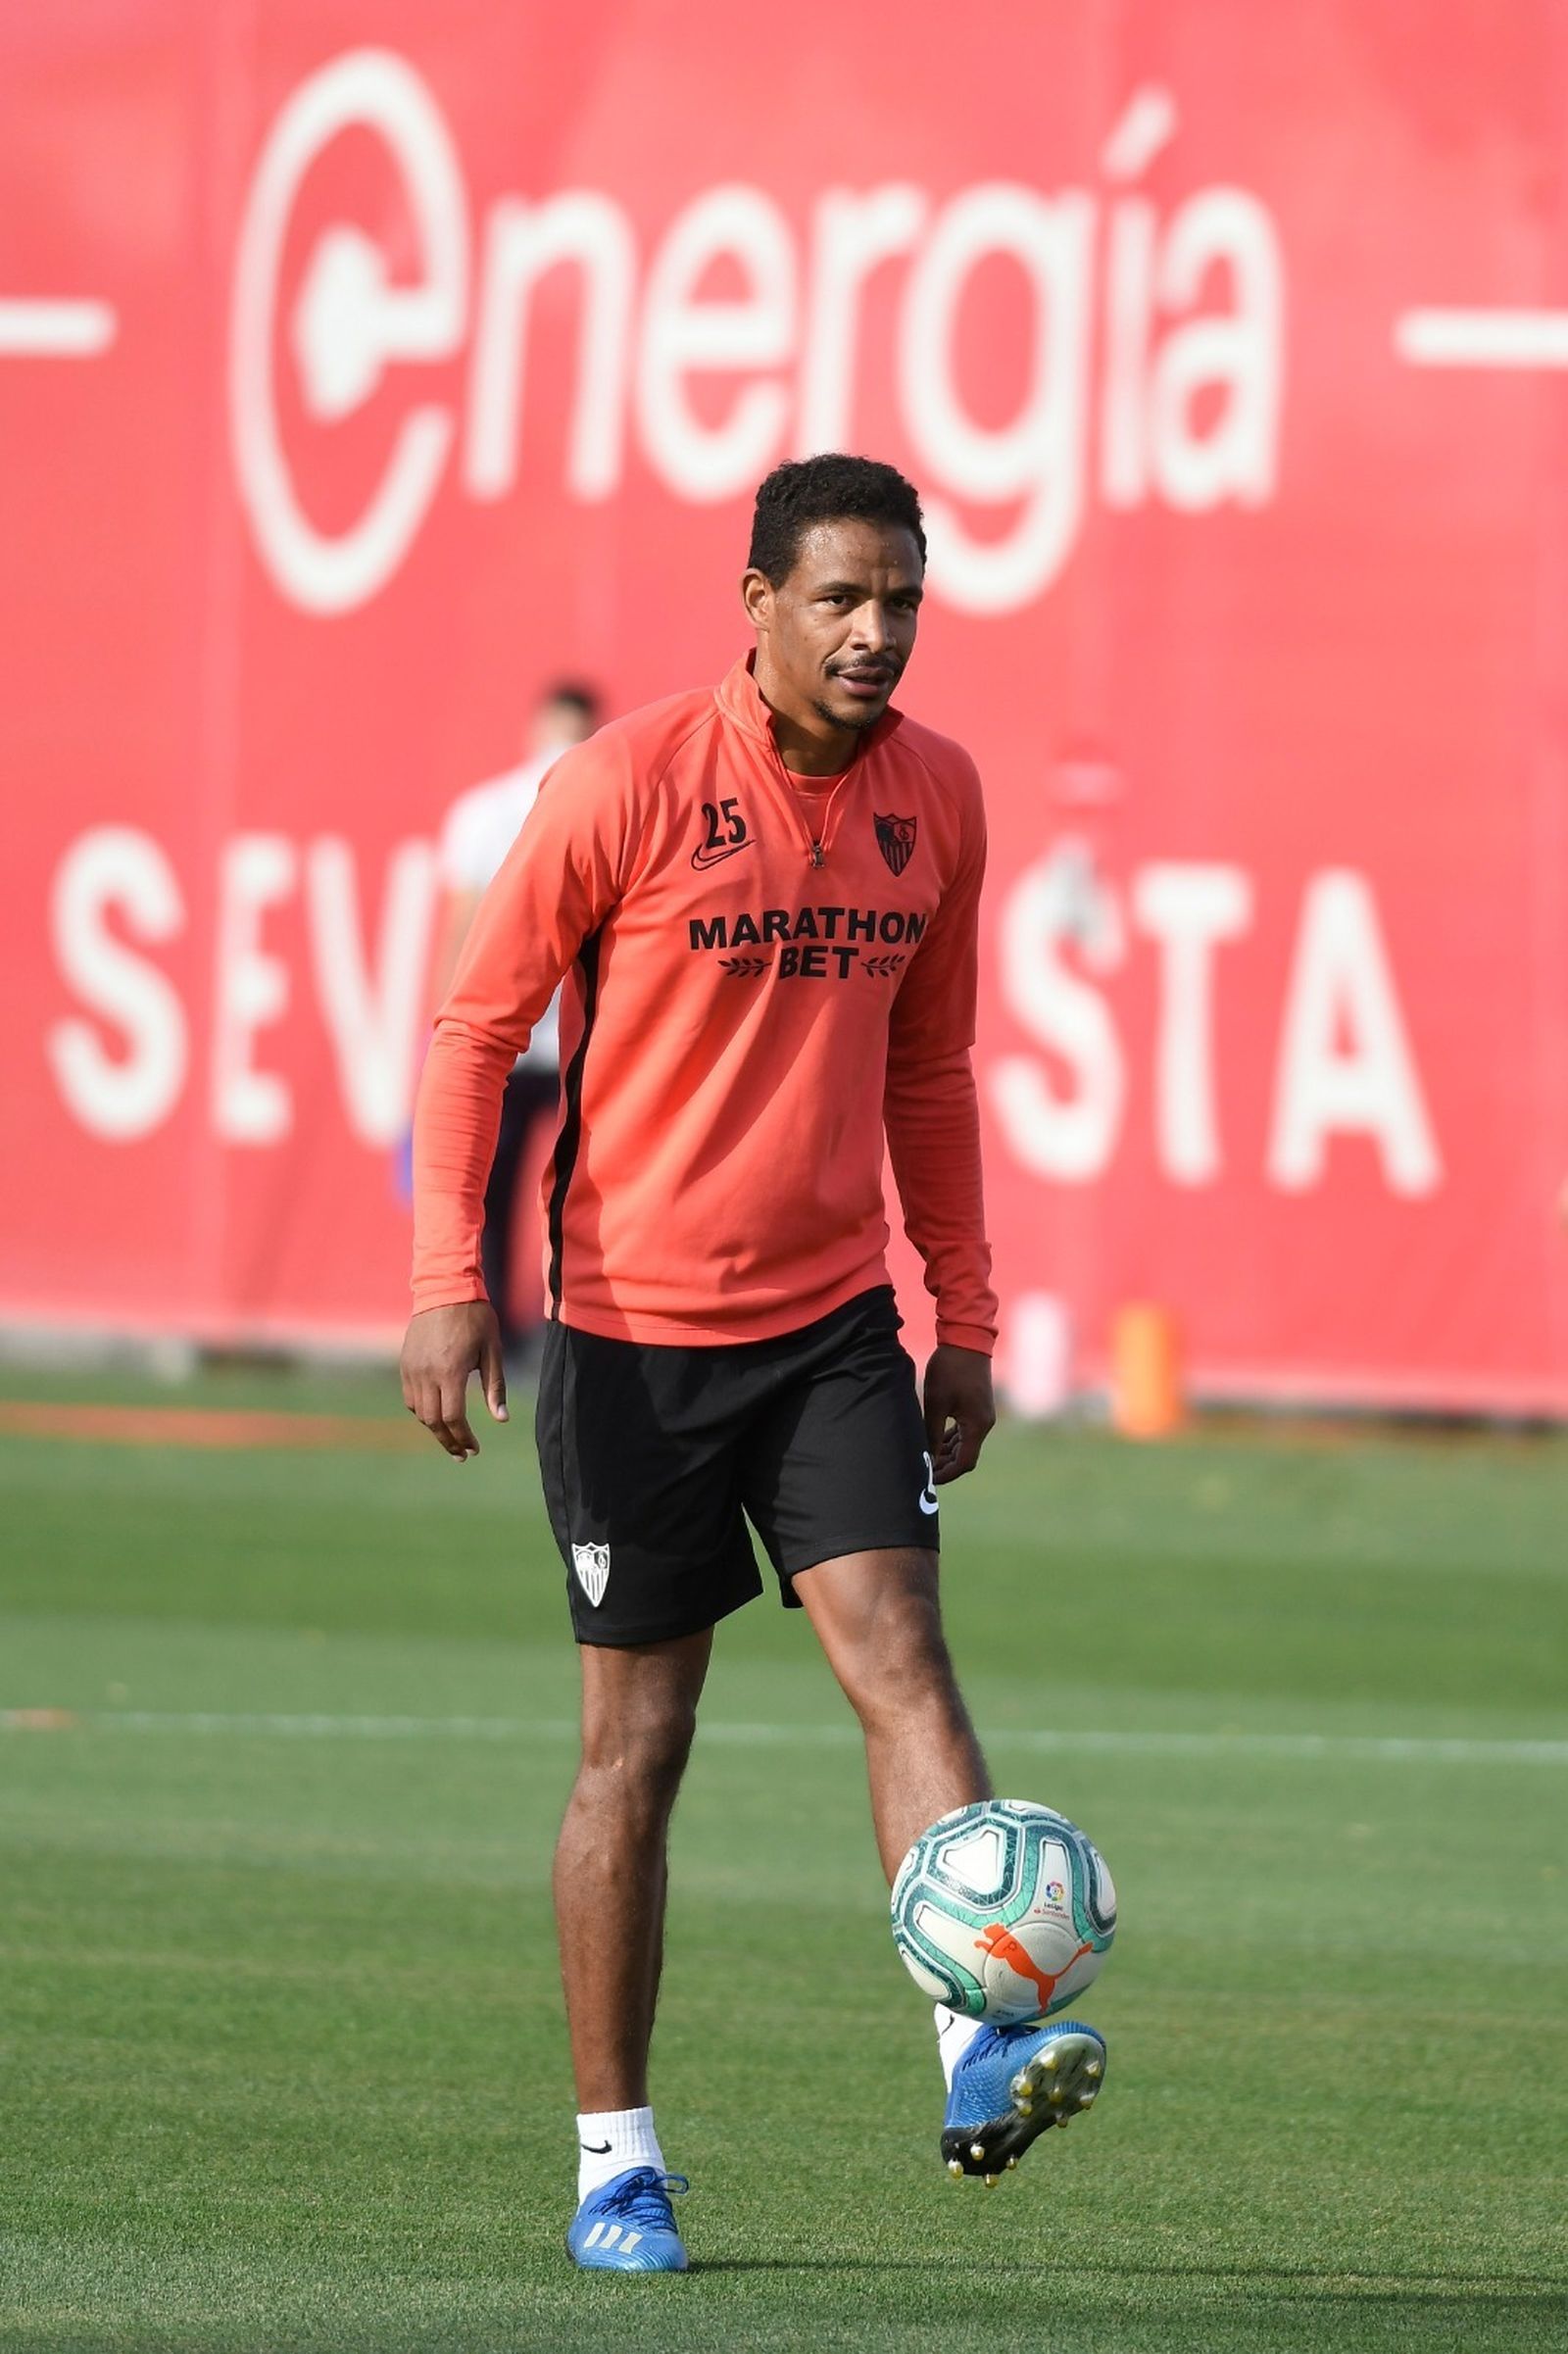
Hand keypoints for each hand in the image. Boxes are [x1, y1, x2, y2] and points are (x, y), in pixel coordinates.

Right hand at [400, 1301, 507, 1460]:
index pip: (453, 1417)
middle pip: (433, 1421)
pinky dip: (423, 1411)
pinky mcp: (404, 1363)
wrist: (445, 1288)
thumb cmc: (475, 1318)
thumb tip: (501, 1419)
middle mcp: (426, 1373)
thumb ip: (495, 1386)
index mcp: (450, 1371)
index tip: (475, 1449)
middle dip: (448, 1441)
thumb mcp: (492, 1350)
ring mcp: (412, 1368)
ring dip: (435, 1428)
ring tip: (452, 1437)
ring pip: (419, 1411)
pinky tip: (437, 1414)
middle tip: (463, 1454)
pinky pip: (410, 1397)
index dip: (464, 1437)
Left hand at [922, 1344, 994, 1484]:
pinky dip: (951, 1438)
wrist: (966, 1339)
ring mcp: (983, 1415)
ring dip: (947, 1452)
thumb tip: (928, 1457)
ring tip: (926, 1456)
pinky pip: (965, 1431)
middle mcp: (984, 1424)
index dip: (947, 1474)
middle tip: (924, 1468)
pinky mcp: (977, 1407)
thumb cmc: (949, 1370)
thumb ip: (932, 1433)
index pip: (964, 1463)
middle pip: (966, 1456)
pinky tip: (935, 1439)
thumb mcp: (936, 1403)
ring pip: (965, 1444)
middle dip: (945, 1464)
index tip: (929, 1478)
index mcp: (977, 1426)